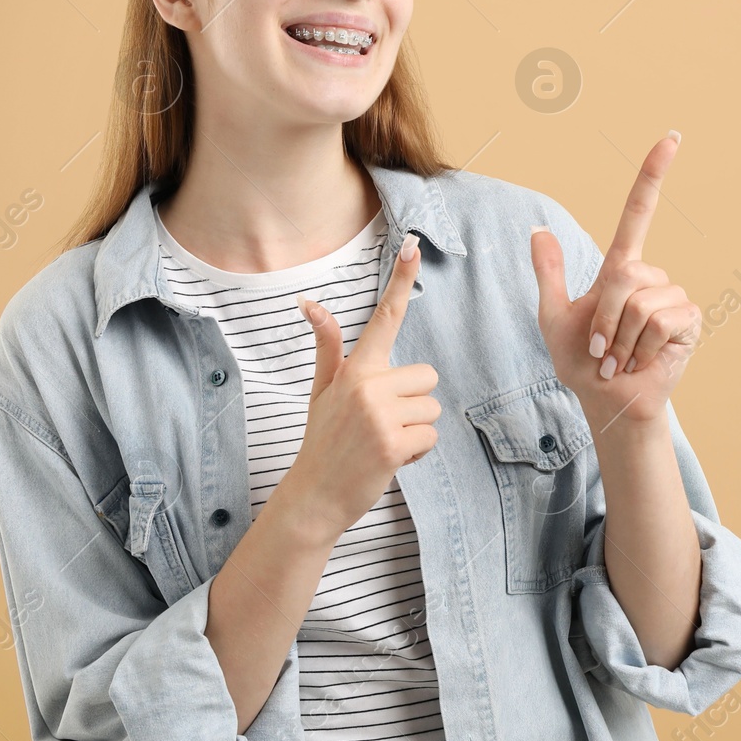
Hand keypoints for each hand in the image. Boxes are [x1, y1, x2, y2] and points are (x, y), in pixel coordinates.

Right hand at [270, 233, 440, 548]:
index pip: (383, 317)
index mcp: (354, 369)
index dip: (399, 280)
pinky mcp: (392, 443)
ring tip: (383, 442)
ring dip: (416, 429)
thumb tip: (309, 303)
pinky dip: (416, 451)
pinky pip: (429, 436)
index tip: (412, 245)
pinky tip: (389, 459)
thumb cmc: (323, 440)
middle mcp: (367, 385)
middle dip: (413, 402)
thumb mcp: (322, 389)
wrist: (315, 495)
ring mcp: (380, 414)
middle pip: (426, 377)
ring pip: (431, 408)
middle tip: (382, 423)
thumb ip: (329, 347)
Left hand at [530, 132, 700, 426]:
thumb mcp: (553, 315)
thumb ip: (549, 273)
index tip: (671, 138)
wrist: (605, 400)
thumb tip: (537, 229)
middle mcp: (651, 277)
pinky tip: (640, 360)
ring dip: (619, 338)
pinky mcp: (689, 321)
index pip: (639, 212)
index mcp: (622, 268)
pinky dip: (638, 347)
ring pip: (639, 302)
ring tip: (620, 356)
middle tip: (601, 347)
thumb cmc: (581, 361)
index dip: (653, 175)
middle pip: (624, 275)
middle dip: (603, 316)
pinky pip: (658, 321)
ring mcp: (673, 298)